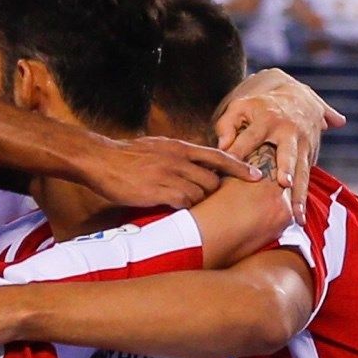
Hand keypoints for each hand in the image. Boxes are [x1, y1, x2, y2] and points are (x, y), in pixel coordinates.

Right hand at [72, 131, 242, 212]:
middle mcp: (178, 159)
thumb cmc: (126, 157)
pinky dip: (184, 208)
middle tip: (209, 203)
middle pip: (212, 180)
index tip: (256, 176)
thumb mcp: (157, 148)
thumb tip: (193, 165)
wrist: (100, 160)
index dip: (239, 167)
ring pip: (200, 193)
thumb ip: (177, 156)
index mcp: (179, 147)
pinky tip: (173, 210)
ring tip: (184, 206)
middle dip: (213, 194)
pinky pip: (184, 202)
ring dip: (197, 203)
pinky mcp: (159, 190)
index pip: (218, 156)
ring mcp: (169, 174)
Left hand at [212, 68, 331, 204]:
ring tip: (296, 217)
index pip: (250, 137)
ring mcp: (304, 145)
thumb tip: (222, 146)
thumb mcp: (241, 107)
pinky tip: (299, 219)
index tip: (228, 166)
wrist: (299, 96)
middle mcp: (289, 133)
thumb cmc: (260, 107)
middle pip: (287, 153)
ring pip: (303, 172)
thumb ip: (227, 124)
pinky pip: (307, 179)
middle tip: (284, 182)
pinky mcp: (311, 156)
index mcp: (268, 119)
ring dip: (299, 194)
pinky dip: (303, 198)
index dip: (238, 151)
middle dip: (286, 167)